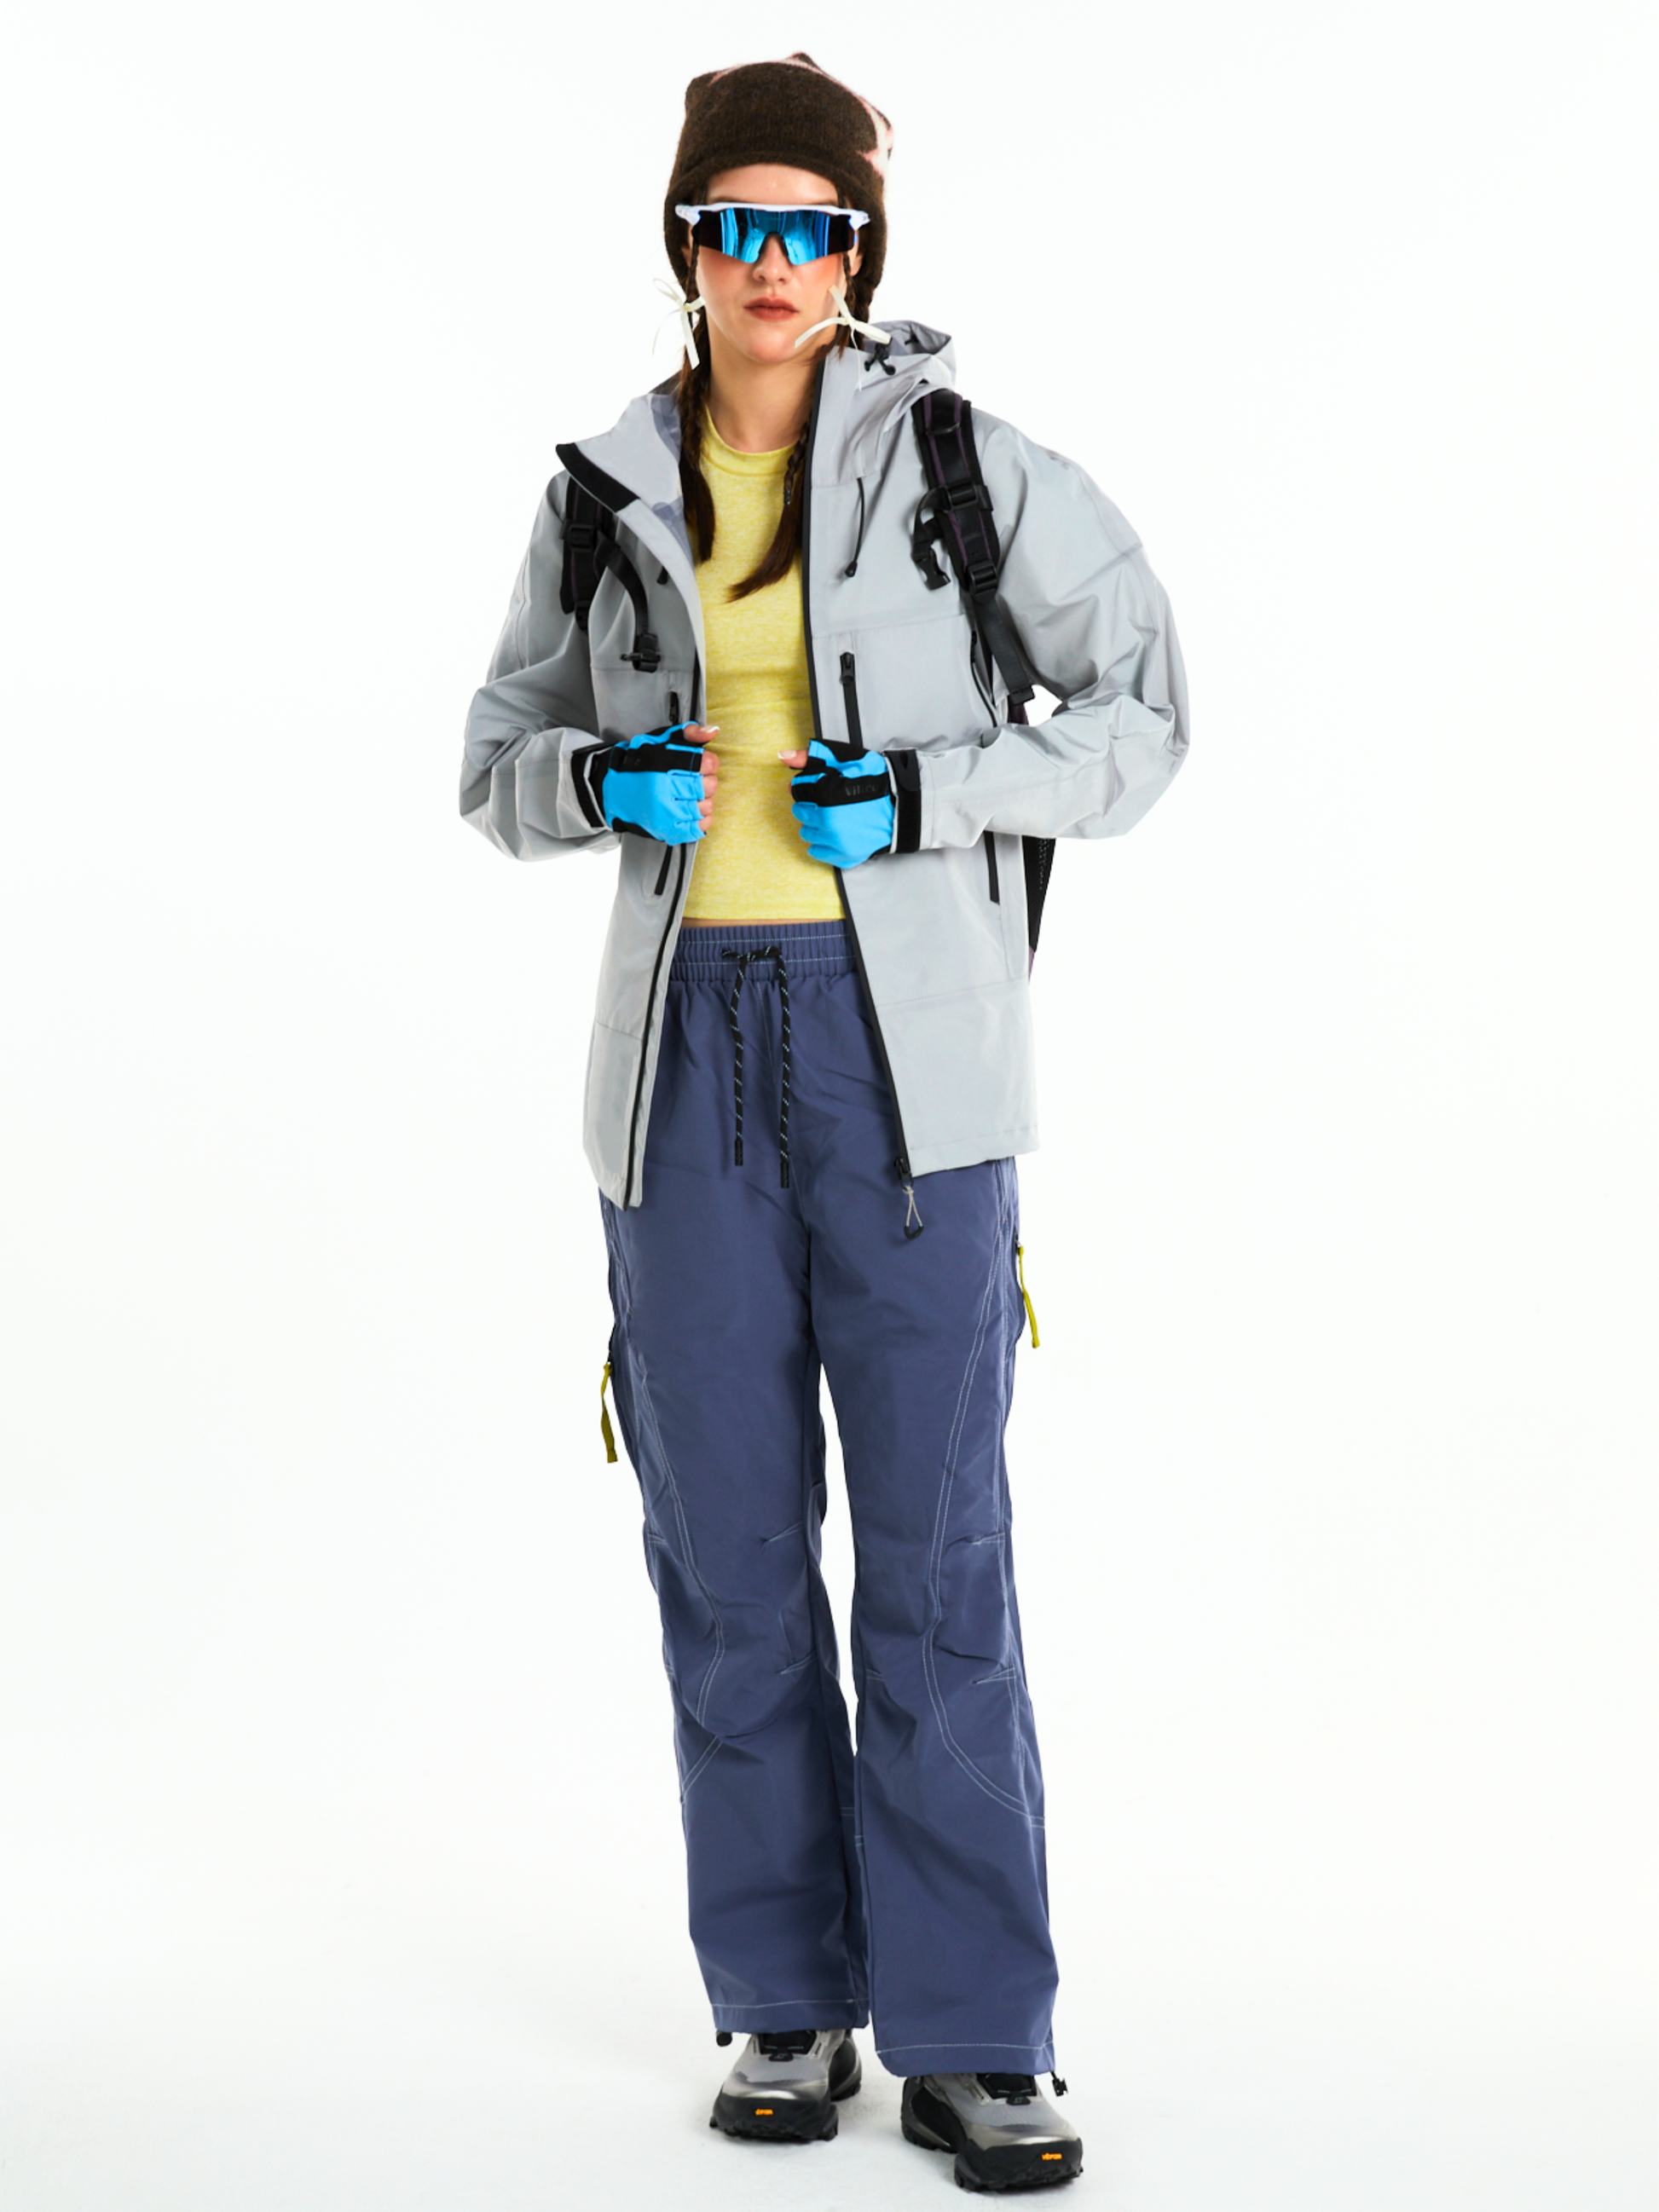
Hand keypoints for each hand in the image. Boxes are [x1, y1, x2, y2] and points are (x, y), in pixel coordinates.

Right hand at [603, 722, 719, 842]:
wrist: (616, 792)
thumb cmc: (640, 765)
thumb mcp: (661, 741)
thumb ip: (689, 733)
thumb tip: (713, 732)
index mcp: (662, 765)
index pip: (705, 763)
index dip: (710, 762)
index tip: (704, 764)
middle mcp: (663, 790)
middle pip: (708, 786)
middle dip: (707, 781)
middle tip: (697, 780)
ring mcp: (665, 813)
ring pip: (705, 806)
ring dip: (704, 799)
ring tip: (692, 795)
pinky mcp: (666, 830)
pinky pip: (698, 827)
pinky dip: (702, 818)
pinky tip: (693, 810)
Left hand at [786, 739, 894, 867]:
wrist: (902, 804)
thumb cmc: (875, 780)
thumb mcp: (844, 758)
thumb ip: (811, 757)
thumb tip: (783, 756)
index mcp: (825, 795)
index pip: (798, 792)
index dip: (808, 786)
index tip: (821, 785)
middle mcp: (828, 822)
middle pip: (801, 813)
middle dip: (810, 805)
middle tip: (828, 801)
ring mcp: (837, 842)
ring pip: (807, 834)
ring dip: (815, 825)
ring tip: (832, 816)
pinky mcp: (845, 855)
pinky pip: (819, 853)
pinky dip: (823, 844)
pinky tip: (834, 833)